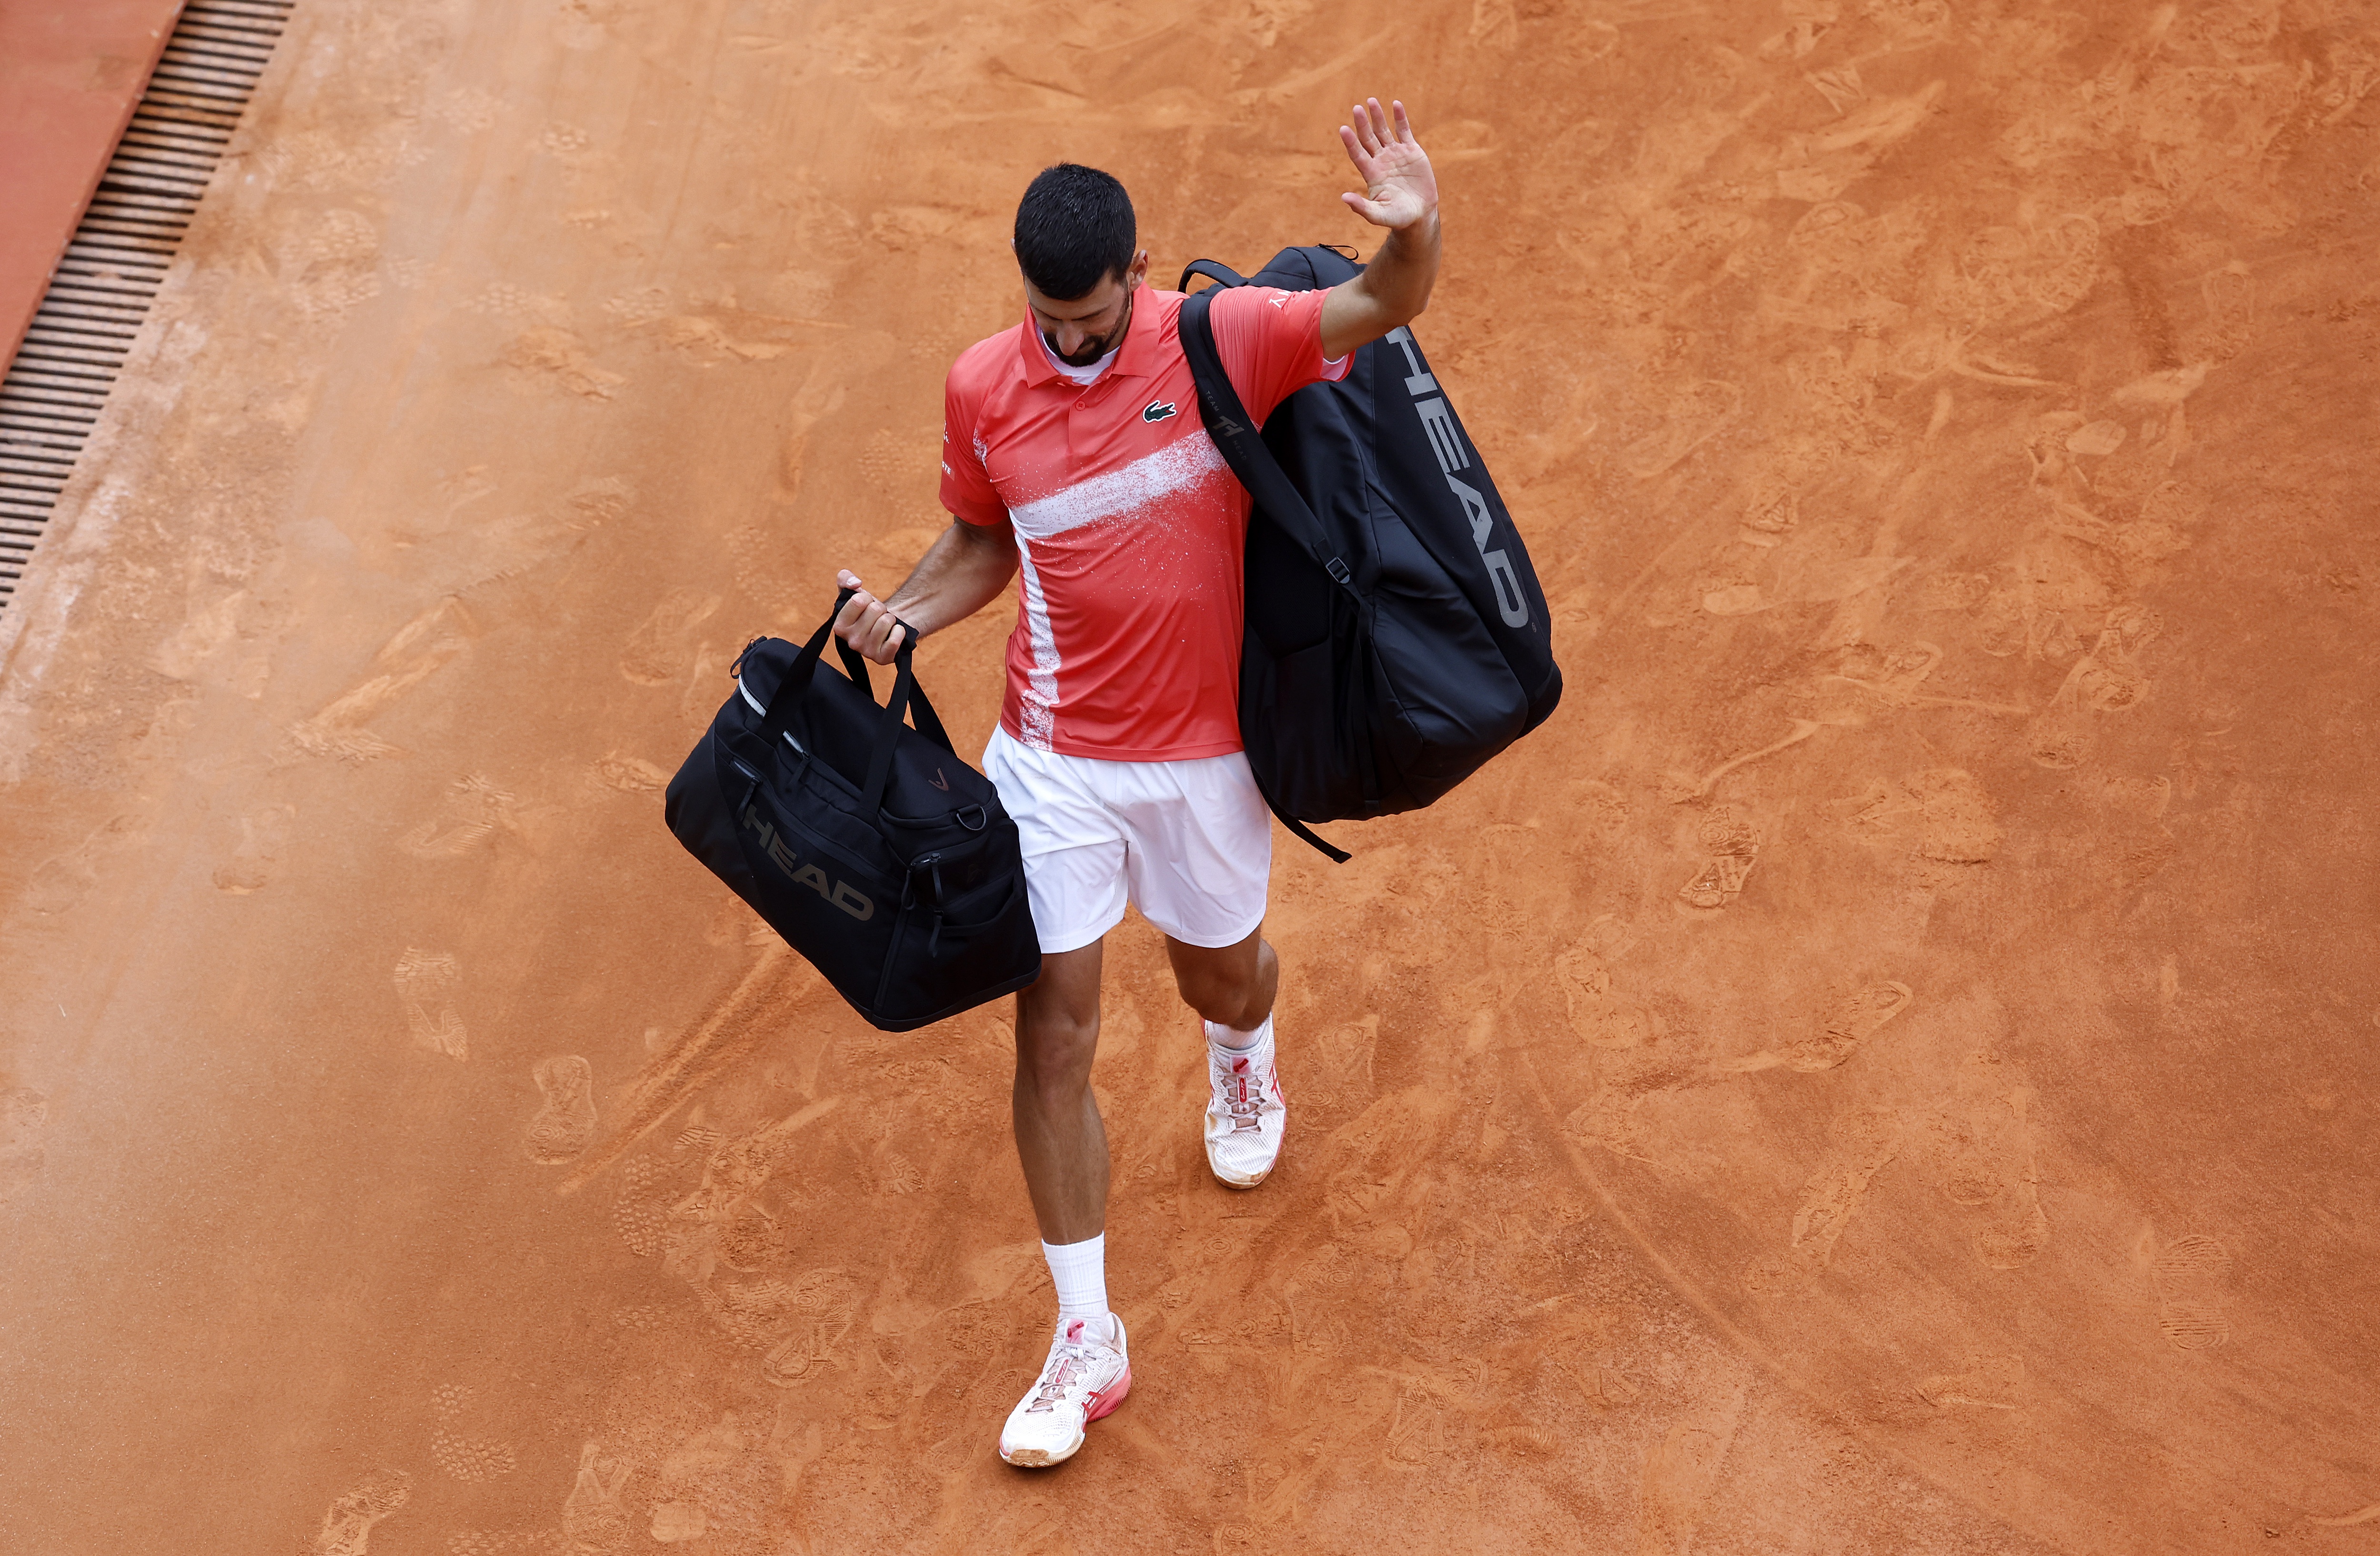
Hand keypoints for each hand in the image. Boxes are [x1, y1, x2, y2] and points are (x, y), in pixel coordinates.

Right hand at [833, 569, 910, 664]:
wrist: (888, 625)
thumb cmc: (868, 610)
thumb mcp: (853, 592)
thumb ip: (845, 579)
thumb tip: (855, 583)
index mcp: (839, 627)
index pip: (858, 601)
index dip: (867, 598)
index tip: (866, 605)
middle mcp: (851, 642)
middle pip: (875, 610)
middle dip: (880, 608)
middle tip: (877, 616)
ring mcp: (867, 652)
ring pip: (887, 621)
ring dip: (890, 619)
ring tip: (884, 625)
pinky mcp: (883, 658)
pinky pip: (896, 638)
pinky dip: (899, 631)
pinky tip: (894, 634)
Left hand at [1338, 98, 1436, 230]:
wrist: (1420, 214)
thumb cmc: (1398, 217)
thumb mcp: (1378, 215)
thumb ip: (1361, 207)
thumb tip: (1343, 198)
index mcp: (1371, 173)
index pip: (1357, 154)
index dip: (1350, 142)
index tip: (1343, 129)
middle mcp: (1381, 160)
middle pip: (1368, 138)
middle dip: (1362, 123)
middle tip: (1356, 108)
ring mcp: (1395, 154)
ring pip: (1383, 131)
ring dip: (1377, 116)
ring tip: (1371, 101)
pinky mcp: (1411, 151)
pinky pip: (1404, 130)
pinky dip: (1400, 117)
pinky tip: (1395, 104)